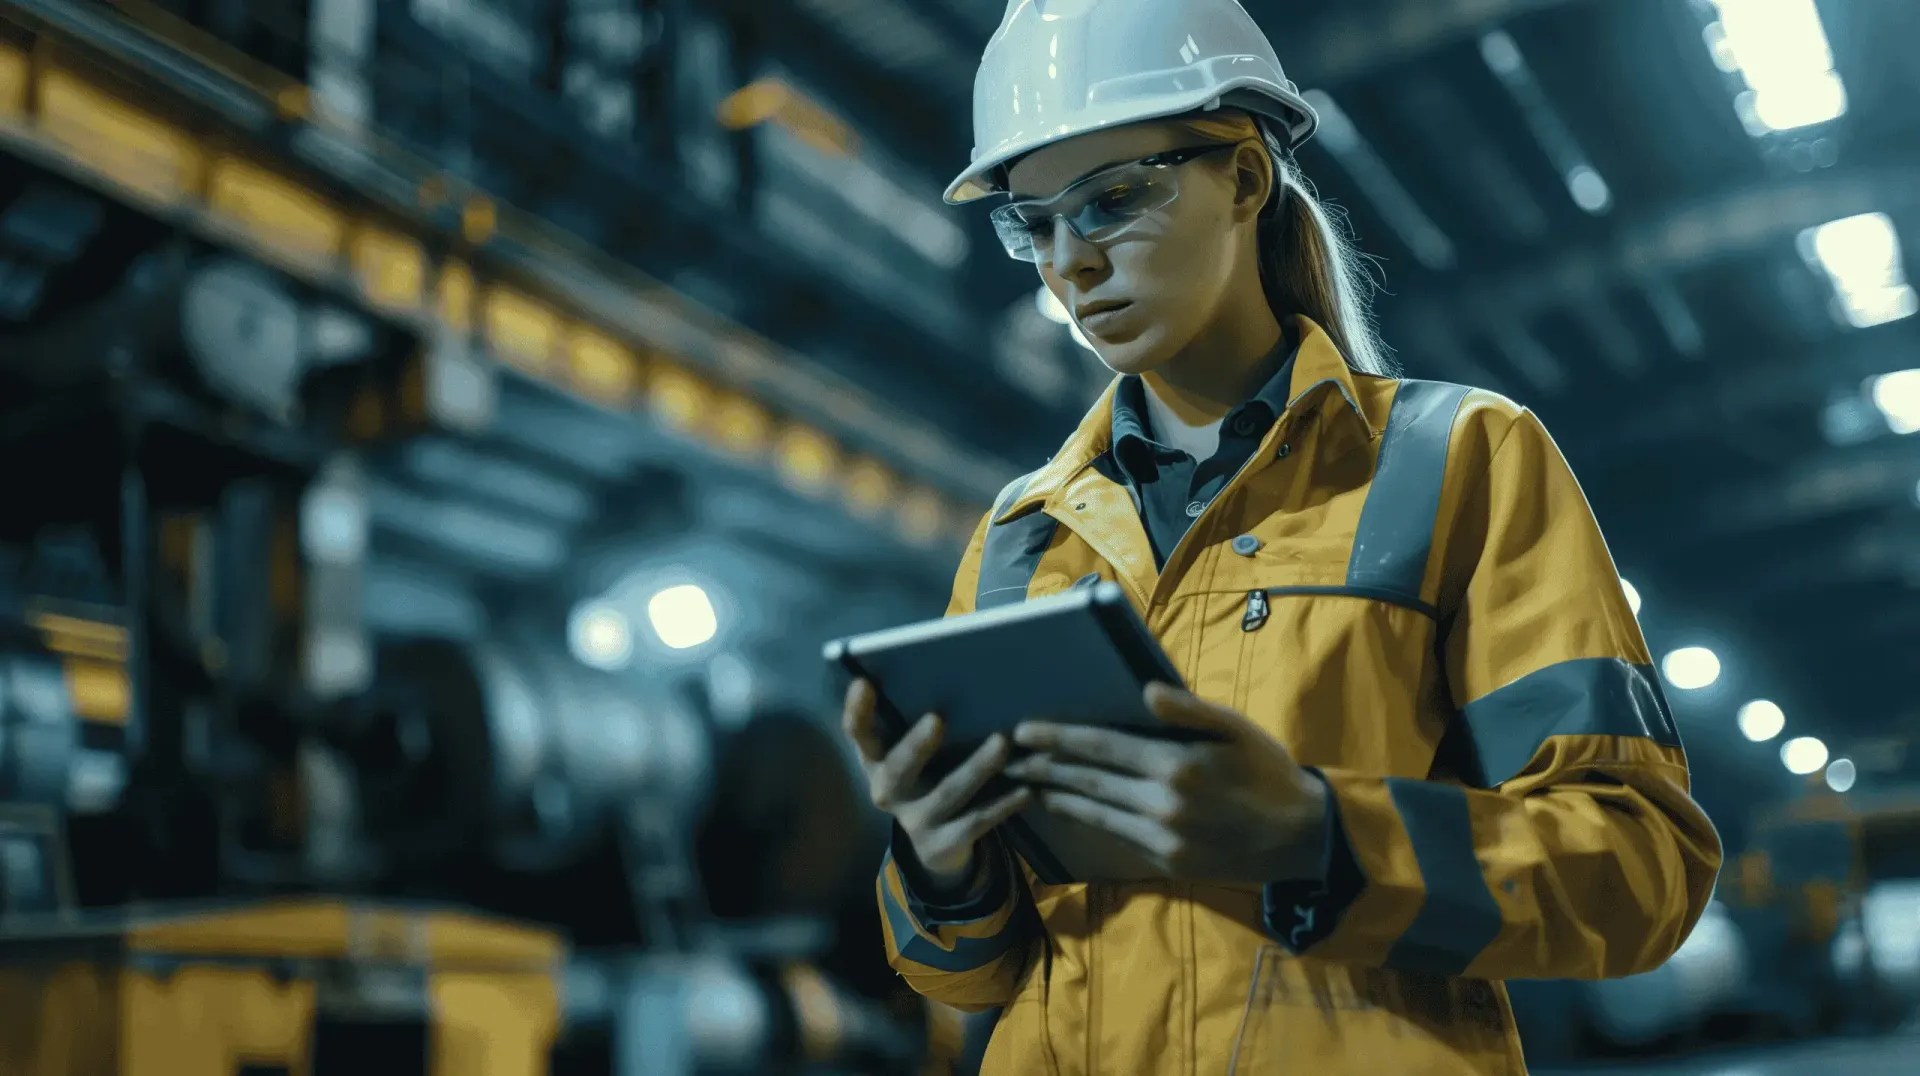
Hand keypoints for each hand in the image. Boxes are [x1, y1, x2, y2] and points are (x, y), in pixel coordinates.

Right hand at [841, 679, 1031, 889]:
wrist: (935, 845)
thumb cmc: (926, 777)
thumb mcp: (913, 753)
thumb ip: (915, 722)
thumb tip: (945, 666)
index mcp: (876, 762)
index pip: (859, 735)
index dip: (858, 712)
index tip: (864, 683)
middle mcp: (888, 792)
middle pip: (898, 770)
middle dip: (915, 746)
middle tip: (936, 719)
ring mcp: (916, 821)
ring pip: (947, 793)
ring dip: (975, 768)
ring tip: (1001, 744)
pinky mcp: (944, 844)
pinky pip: (976, 822)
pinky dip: (1002, 805)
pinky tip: (1025, 790)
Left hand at [1005, 682, 1327, 884]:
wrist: (1302, 837)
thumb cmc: (1269, 772)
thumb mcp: (1237, 728)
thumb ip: (1188, 709)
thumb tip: (1144, 690)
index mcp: (1176, 764)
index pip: (1101, 747)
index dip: (1059, 738)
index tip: (1024, 731)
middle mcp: (1162, 804)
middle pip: (1089, 782)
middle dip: (1045, 768)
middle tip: (1009, 758)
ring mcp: (1163, 838)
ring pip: (1096, 813)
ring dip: (1056, 797)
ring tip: (1026, 784)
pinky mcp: (1168, 862)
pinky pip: (1116, 837)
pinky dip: (1087, 821)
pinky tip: (1070, 810)